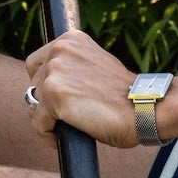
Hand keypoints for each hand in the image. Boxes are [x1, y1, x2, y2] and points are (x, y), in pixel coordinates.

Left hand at [25, 30, 138, 149]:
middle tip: (71, 115)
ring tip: (72, 126)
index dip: (46, 84)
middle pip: (33, 86)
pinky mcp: (54, 96)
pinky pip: (38, 124)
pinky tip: (65, 138)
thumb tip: (48, 86)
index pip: (36, 63)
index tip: (62, 98)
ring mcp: (55, 72)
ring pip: (34, 105)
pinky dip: (49, 135)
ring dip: (50, 119)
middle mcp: (60, 50)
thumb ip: (73, 68)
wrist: (144, 108)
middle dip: (47, 104)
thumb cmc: (126, 95)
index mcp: (71, 39)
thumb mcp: (96, 67)